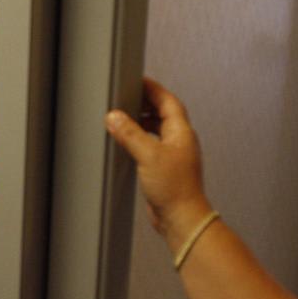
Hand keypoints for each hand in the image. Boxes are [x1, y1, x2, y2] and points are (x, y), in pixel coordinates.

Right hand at [105, 77, 210, 248]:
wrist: (182, 218)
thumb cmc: (175, 189)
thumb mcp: (148, 155)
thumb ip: (130, 133)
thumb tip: (114, 116)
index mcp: (181, 132)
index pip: (168, 100)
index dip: (153, 88)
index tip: (138, 80)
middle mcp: (180, 141)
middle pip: (163, 113)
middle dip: (145, 103)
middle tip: (127, 97)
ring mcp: (173, 155)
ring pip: (157, 129)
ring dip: (142, 121)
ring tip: (124, 118)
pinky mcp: (165, 168)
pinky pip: (152, 145)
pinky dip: (140, 138)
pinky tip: (128, 143)